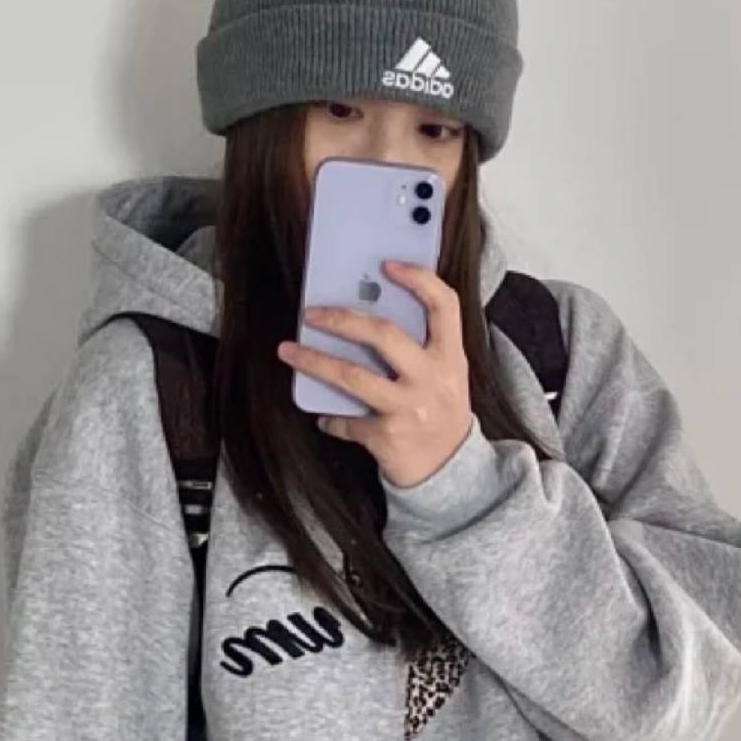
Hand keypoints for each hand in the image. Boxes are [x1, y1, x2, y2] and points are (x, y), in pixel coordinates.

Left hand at [281, 264, 473, 489]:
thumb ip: (422, 349)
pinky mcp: (388, 437)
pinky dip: (332, 419)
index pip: (444, 306)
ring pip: (352, 376)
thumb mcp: (445, 378)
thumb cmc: (441, 416)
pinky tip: (324, 416)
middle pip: (383, 335)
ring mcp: (410, 409)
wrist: (452, 475)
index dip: (418, 279)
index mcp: (450, 359)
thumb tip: (368, 316)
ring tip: (288, 350)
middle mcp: (432, 380)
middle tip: (311, 313)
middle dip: (340, 319)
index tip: (387, 265)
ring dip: (314, 361)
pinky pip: (348, 421)